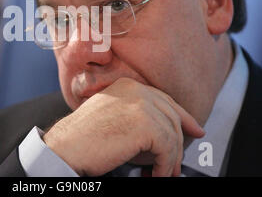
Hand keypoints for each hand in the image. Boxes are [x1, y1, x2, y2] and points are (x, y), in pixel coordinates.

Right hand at [43, 77, 204, 176]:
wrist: (66, 147)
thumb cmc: (83, 138)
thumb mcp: (112, 117)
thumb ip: (136, 116)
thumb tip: (163, 132)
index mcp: (127, 86)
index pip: (164, 100)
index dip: (183, 117)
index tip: (195, 129)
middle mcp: (136, 90)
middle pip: (172, 116)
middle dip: (179, 143)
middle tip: (175, 165)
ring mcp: (141, 104)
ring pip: (172, 134)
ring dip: (170, 160)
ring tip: (161, 174)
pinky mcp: (144, 123)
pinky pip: (167, 148)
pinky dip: (164, 166)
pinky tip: (154, 175)